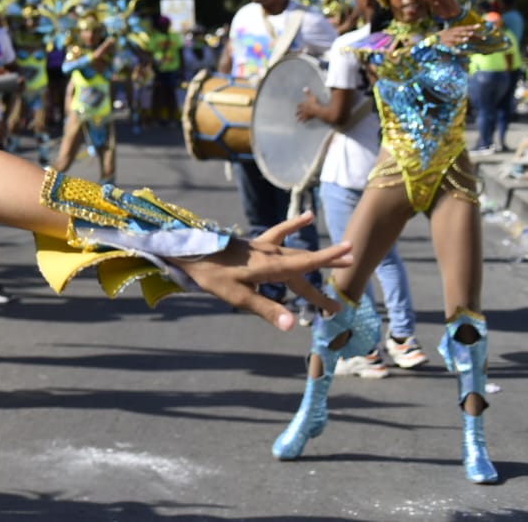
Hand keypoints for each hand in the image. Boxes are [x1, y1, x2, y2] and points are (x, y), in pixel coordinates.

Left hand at [170, 212, 352, 330]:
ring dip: (317, 256)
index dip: (328, 257)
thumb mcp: (238, 297)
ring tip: (341, 256)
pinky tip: (307, 217)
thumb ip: (267, 310)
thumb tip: (292, 326)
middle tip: (352, 266)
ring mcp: (263, 248)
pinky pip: (279, 234)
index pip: (306, 262)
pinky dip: (293, 226)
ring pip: (296, 253)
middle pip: (305, 262)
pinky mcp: (255, 245)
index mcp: (270, 267)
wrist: (190, 253)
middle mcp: (271, 254)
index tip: (351, 251)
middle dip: (328, 265)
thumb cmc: (212, 276)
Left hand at [295, 88, 323, 122]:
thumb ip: (308, 92)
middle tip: (295, 115)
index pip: (299, 105)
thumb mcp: (311, 96)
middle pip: (299, 112)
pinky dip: (304, 121)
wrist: (316, 109)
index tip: (297, 107)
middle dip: (297, 113)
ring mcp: (305, 114)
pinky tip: (303, 123)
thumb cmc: (313, 102)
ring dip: (299, 118)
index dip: (298, 106)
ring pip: (301, 117)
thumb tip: (305, 87)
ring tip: (297, 121)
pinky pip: (306, 120)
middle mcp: (303, 110)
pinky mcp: (308, 117)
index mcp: (303, 105)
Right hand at [437, 24, 478, 48]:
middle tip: (472, 33)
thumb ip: (464, 33)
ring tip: (466, 39)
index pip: (465, 27)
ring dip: (461, 39)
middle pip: (461, 32)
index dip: (472, 27)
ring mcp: (449, 38)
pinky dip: (455, 49)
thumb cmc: (447, 34)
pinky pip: (451, 47)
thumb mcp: (454, 31)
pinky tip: (459, 51)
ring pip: (456, 39)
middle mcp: (453, 32)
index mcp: (456, 29)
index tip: (479, 25)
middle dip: (466, 33)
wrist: (434, 37)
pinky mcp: (446, 44)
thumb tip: (474, 33)